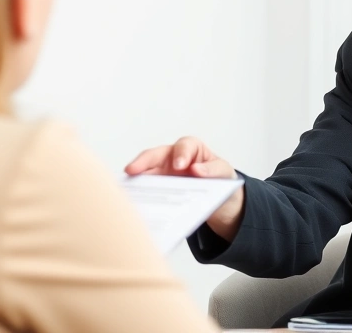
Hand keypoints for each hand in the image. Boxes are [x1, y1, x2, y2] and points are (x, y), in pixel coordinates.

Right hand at [124, 136, 245, 240]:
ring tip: (126, 190)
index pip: (184, 146)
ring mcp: (163, 174)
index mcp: (192, 149)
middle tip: (132, 171)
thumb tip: (196, 169)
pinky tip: (134, 205)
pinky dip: (139, 196)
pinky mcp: (158, 190)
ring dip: (135, 181)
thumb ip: (214, 169)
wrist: (221, 202)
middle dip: (142, 162)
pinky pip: (146, 191)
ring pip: (145, 174)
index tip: (179, 166)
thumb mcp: (225, 173)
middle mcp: (173, 158)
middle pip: (155, 156)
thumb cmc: (221, 180)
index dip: (180, 154)